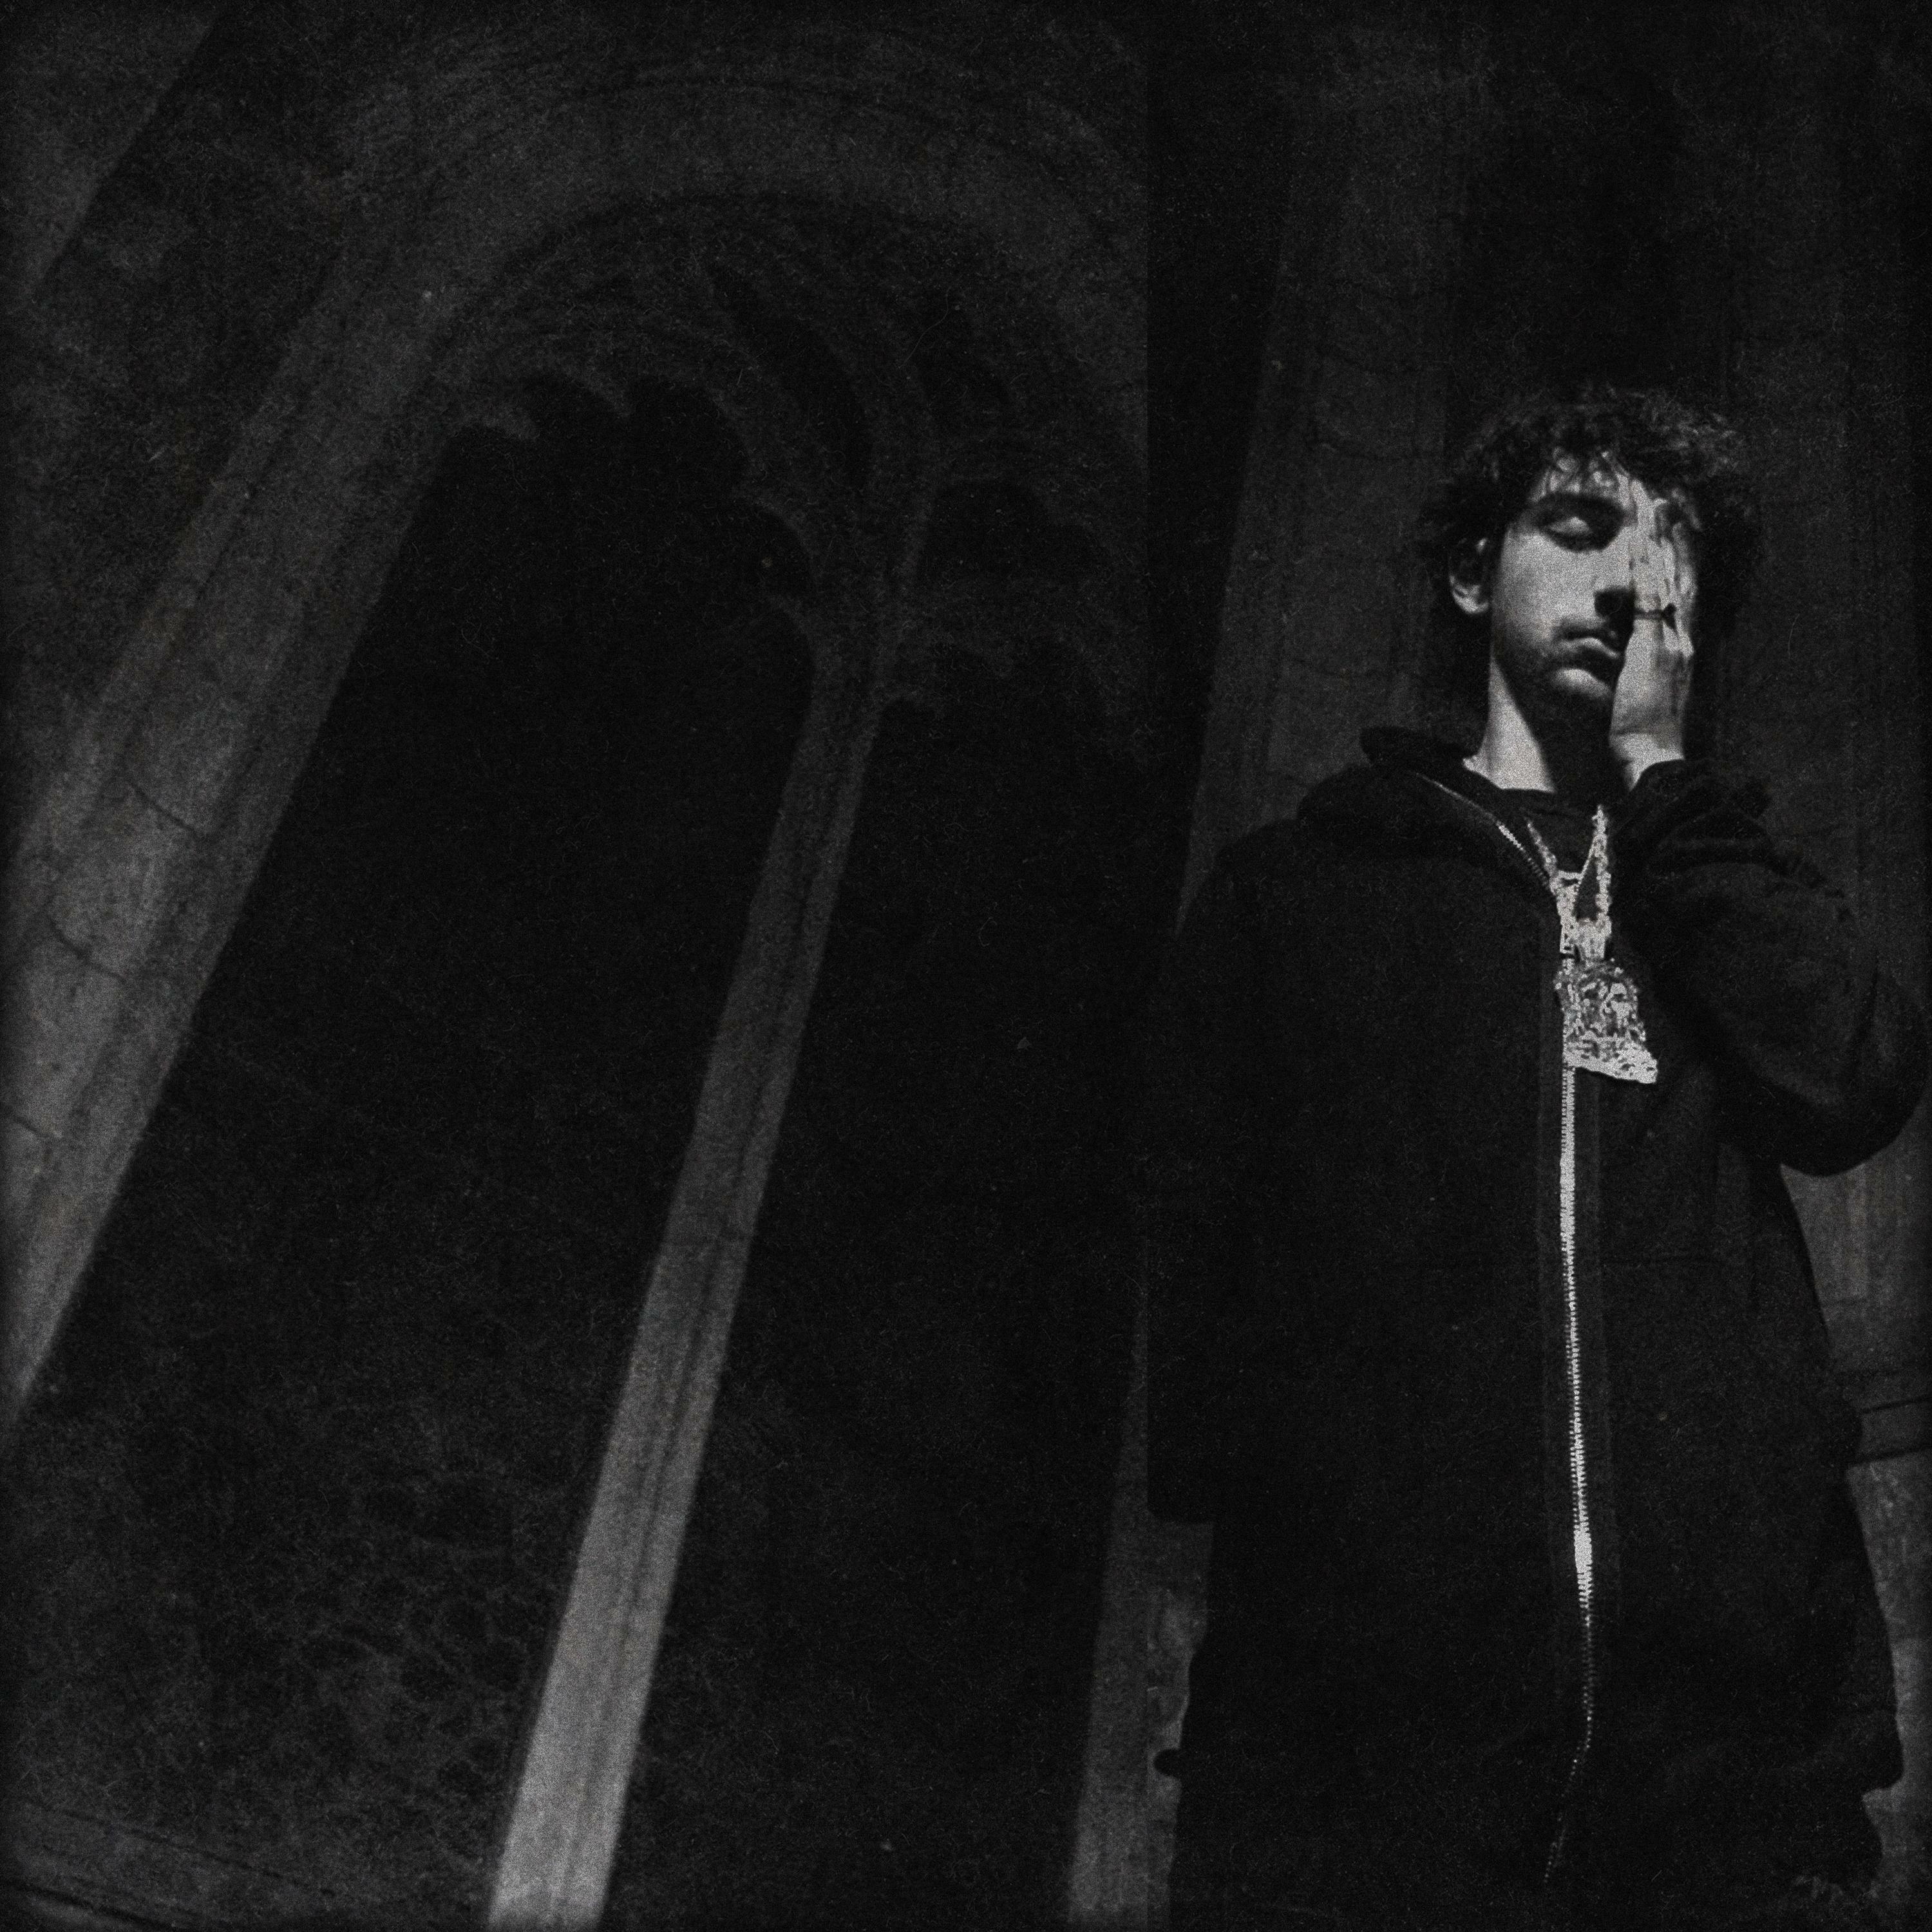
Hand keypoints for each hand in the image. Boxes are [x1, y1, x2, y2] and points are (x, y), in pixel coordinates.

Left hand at [1608, 497, 1695, 783]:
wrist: (1653, 757)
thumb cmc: (1644, 731)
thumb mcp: (1646, 687)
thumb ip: (1642, 660)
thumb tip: (1629, 644)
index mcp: (1685, 645)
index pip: (1685, 589)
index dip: (1682, 555)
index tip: (1677, 525)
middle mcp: (1685, 636)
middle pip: (1682, 572)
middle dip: (1675, 533)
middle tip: (1665, 497)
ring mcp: (1672, 639)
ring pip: (1668, 576)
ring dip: (1660, 537)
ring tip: (1654, 502)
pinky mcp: (1653, 646)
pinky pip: (1649, 597)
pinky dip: (1646, 567)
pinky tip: (1639, 541)